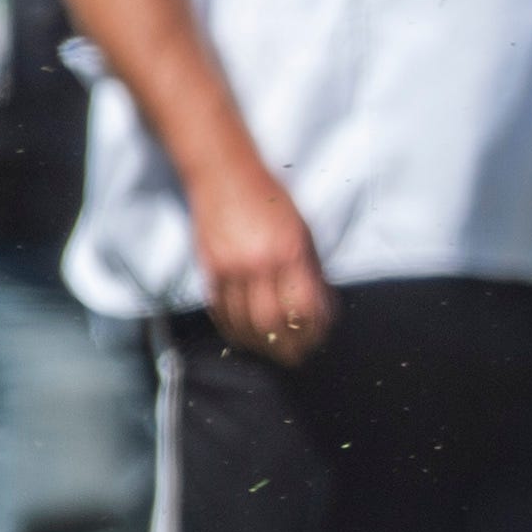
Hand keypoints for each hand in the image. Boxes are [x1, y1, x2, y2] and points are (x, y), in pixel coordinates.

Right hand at [190, 158, 335, 364]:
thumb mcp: (301, 227)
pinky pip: (221, 310)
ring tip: (271, 354)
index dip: (312, 330)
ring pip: (245, 323)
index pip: (304, 307)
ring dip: (260, 345)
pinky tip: (243, 338)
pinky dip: (233, 330)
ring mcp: (231, 268)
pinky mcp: (210, 268)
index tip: (318, 339)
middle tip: (296, 358)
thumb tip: (321, 307)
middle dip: (287, 347)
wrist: (223, 173)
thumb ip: (310, 267)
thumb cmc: (269, 197)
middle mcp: (260, 263)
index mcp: (289, 251)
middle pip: (274, 323)